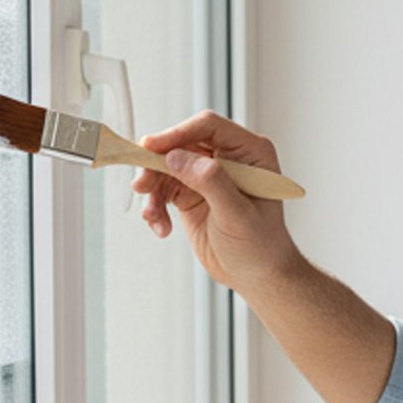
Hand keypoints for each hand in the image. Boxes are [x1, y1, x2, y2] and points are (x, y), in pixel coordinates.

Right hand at [133, 110, 299, 291]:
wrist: (256, 275)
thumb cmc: (260, 246)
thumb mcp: (238, 214)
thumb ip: (211, 182)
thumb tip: (178, 157)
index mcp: (250, 152)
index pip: (208, 127)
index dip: (178, 134)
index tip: (151, 147)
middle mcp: (227, 158)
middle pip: (182, 144)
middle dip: (158, 164)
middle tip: (142, 184)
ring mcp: (207, 175)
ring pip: (167, 166)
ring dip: (154, 188)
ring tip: (152, 215)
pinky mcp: (191, 193)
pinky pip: (163, 189)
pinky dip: (156, 206)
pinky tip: (160, 226)